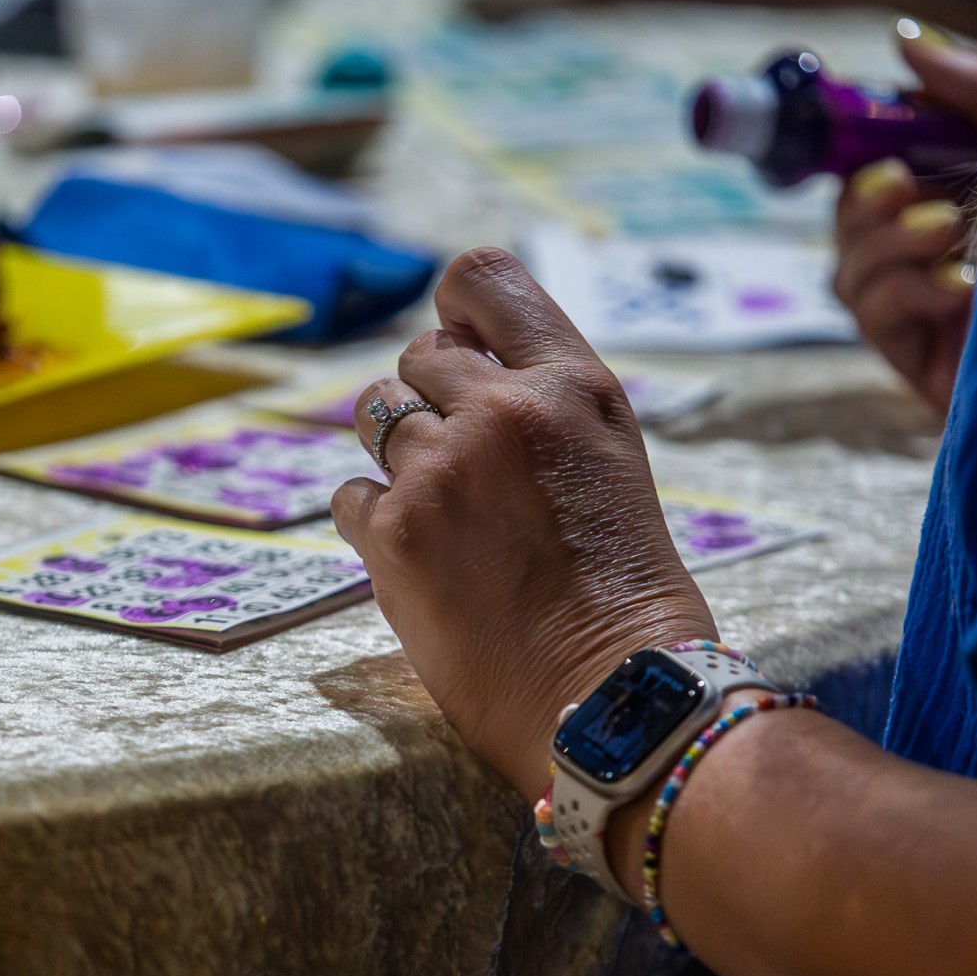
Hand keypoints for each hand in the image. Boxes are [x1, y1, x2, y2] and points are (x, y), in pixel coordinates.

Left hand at [332, 248, 714, 801]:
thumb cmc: (624, 596)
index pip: (481, 278)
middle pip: (419, 353)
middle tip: (467, 470)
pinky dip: (375, 523)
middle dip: (432, 400)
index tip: (461, 349)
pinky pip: (352, 495)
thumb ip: (543, 406)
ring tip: (447, 517)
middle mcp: (504, 410)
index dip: (458, 310)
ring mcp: (441, 469)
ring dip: (400, 456)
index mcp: (574, 386)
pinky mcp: (392, 533)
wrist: (610, 697)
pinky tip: (424, 562)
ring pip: (376, 414)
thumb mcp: (608, 462)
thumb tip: (458, 364)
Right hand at [833, 28, 976, 415]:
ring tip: (944, 235)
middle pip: (848, 222)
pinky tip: (958, 291)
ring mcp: (921, 308)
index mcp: (958, 196)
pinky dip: (904, 294)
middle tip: (903, 184)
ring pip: (849, 270)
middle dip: (865, 200)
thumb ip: (976, 85)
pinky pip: (871, 316)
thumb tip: (905, 41)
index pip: (876, 170)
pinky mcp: (918, 356)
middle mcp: (933, 253)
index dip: (864, 155)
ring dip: (885, 246)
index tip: (885, 143)